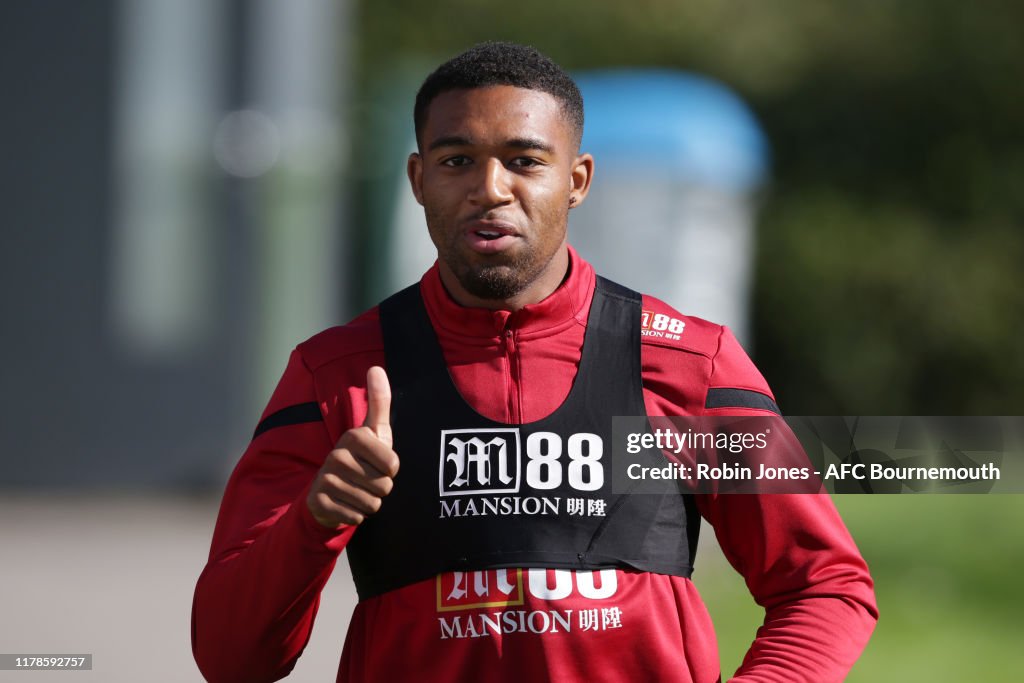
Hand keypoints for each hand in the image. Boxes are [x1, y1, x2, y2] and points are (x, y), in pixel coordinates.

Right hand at [306, 366, 398, 527]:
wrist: (327, 491)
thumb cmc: (360, 458)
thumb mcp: (374, 431)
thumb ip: (379, 401)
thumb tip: (376, 368)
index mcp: (354, 437)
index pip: (393, 465)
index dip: (391, 470)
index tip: (378, 464)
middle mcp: (336, 455)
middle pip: (384, 486)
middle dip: (380, 488)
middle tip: (366, 479)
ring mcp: (325, 479)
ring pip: (371, 504)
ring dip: (369, 503)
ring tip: (357, 491)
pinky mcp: (319, 502)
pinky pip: (355, 516)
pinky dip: (355, 515)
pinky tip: (346, 504)